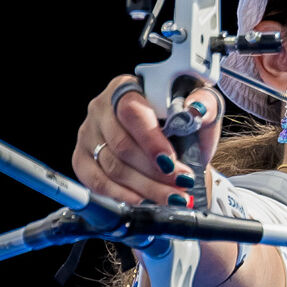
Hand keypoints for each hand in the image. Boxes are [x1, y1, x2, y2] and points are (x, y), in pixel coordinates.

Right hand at [71, 75, 224, 206]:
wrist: (177, 145)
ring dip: (145, 187)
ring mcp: (88, 133)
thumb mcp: (201, 109)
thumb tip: (195, 109)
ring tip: (172, 196)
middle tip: (181, 184)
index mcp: (127, 87)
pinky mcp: (82, 158)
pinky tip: (141, 199)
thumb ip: (204, 104)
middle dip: (154, 172)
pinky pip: (95, 181)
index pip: (131, 111)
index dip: (150, 140)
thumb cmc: (185, 123)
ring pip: (112, 167)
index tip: (170, 162)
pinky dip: (119, 194)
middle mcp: (102, 107)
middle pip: (121, 145)